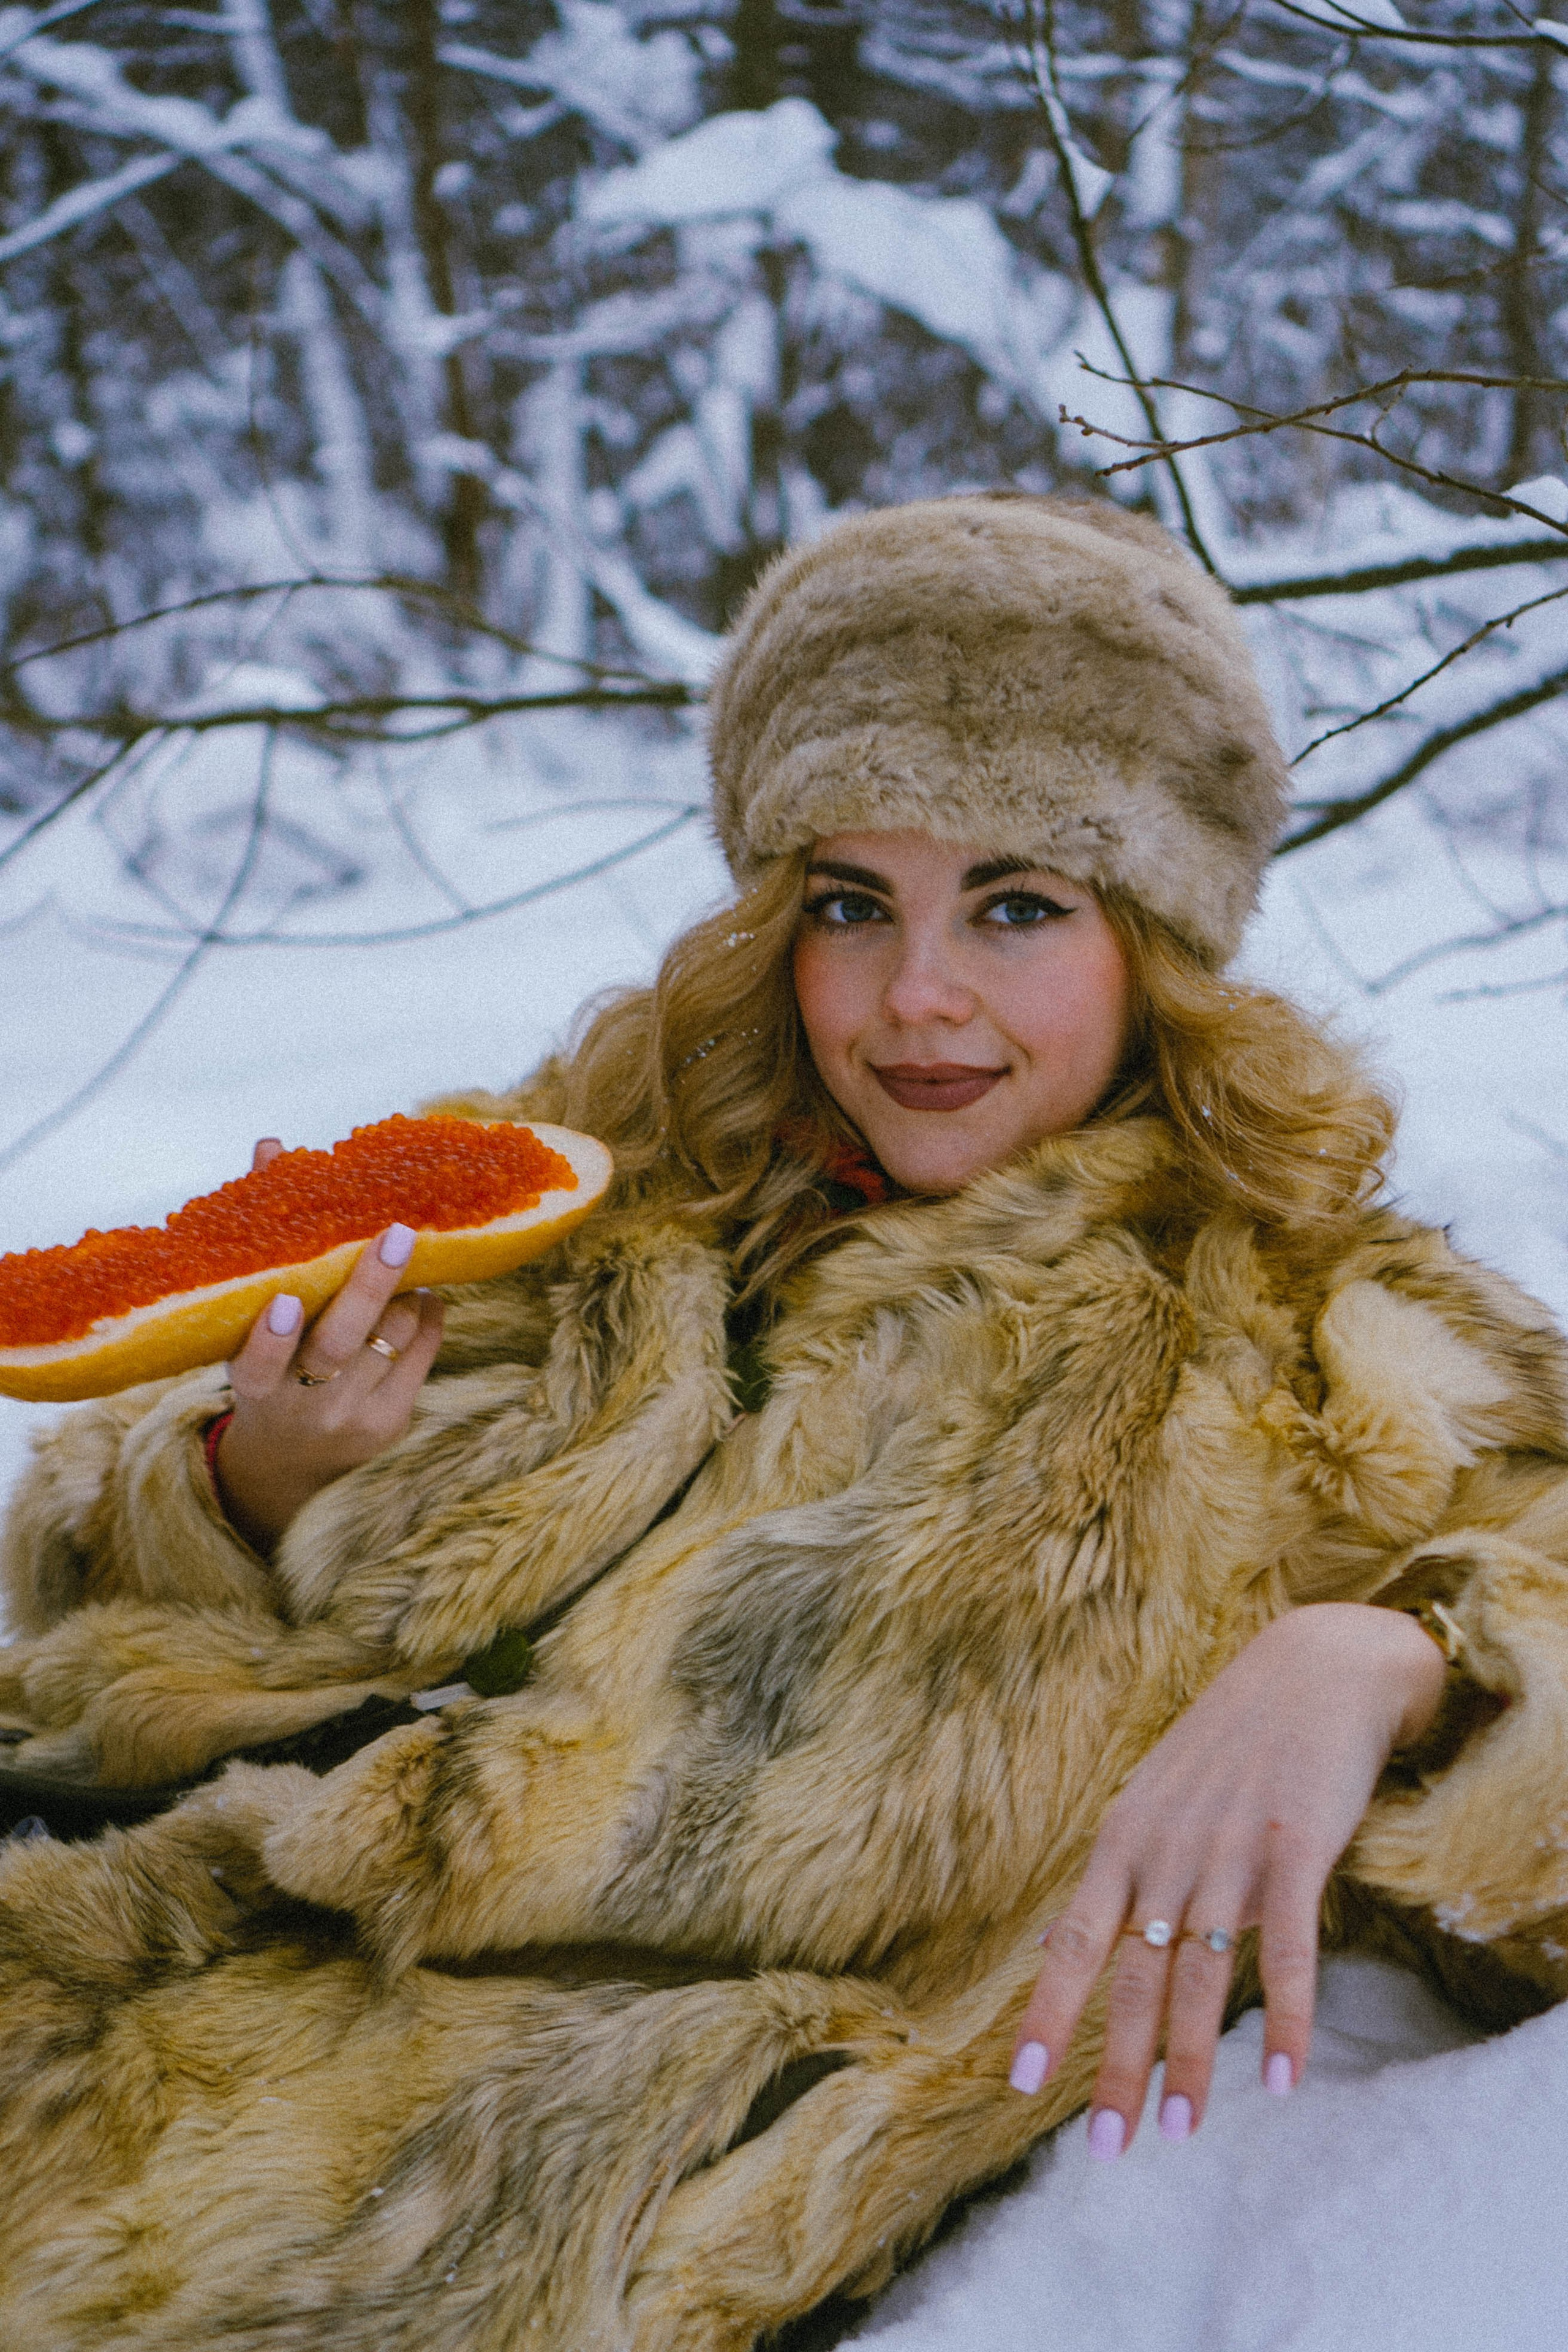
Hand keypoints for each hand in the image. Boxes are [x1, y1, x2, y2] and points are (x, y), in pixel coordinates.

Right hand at [212, 1137, 444, 1553]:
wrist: (289, 1463)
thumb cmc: (268, 1364)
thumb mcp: (247, 1321)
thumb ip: (262, 1238)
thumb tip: (272, 1147)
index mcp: (252, 1388)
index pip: (255, 1367)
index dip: (269, 1339)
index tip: (284, 1301)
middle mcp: (300, 1409)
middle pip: (340, 1346)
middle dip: (369, 1288)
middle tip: (396, 1234)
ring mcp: (351, 1419)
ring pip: (391, 1339)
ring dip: (404, 1291)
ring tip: (404, 1253)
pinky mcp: (392, 1423)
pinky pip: (421, 1354)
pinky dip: (426, 1314)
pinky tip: (422, 1291)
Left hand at [1008, 1602, 1445, 2154]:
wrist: (1314, 1667)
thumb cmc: (1234, 1741)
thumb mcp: (1164, 1796)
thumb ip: (1138, 1869)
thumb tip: (1105, 1944)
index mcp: (1124, 1837)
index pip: (1074, 1940)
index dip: (1049, 2012)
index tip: (1024, 2082)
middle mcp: (1167, 1848)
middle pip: (1135, 1977)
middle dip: (1120, 2067)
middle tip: (1109, 2149)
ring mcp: (1231, 1848)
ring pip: (1203, 1974)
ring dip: (1193, 2060)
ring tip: (1183, 2132)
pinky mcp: (1297, 1846)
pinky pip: (1287, 1947)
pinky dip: (1286, 2015)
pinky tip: (1286, 2077)